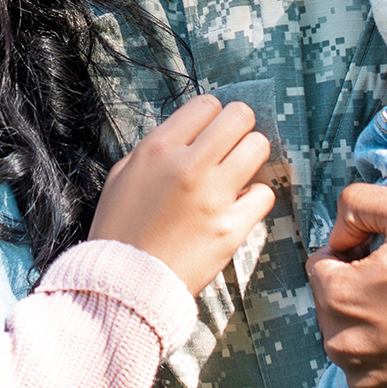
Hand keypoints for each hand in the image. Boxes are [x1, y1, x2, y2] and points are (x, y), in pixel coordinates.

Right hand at [90, 95, 275, 294]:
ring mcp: (213, 196)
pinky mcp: (231, 227)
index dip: (211, 116)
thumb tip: (189, 133)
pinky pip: (264, 194)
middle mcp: (188, 165)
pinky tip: (238, 204)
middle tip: (231, 145)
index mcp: (159, 149)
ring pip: (258, 147)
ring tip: (238, 172)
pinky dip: (255, 197)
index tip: (210, 131)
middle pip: (239, 116)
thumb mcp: (124, 174)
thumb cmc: (121, 229)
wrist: (126, 283)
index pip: (206, 104)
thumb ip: (156, 149)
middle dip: (239, 127)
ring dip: (251, 156)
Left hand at [305, 183, 386, 387]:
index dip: (353, 254)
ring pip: (352, 344)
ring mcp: (363, 381)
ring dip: (370, 330)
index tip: (386, 257)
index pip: (322, 265)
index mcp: (336, 295)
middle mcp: (340, 344)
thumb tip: (339, 234)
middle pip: (333, 306)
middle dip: (358, 292)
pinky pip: (374, 379)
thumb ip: (358, 203)